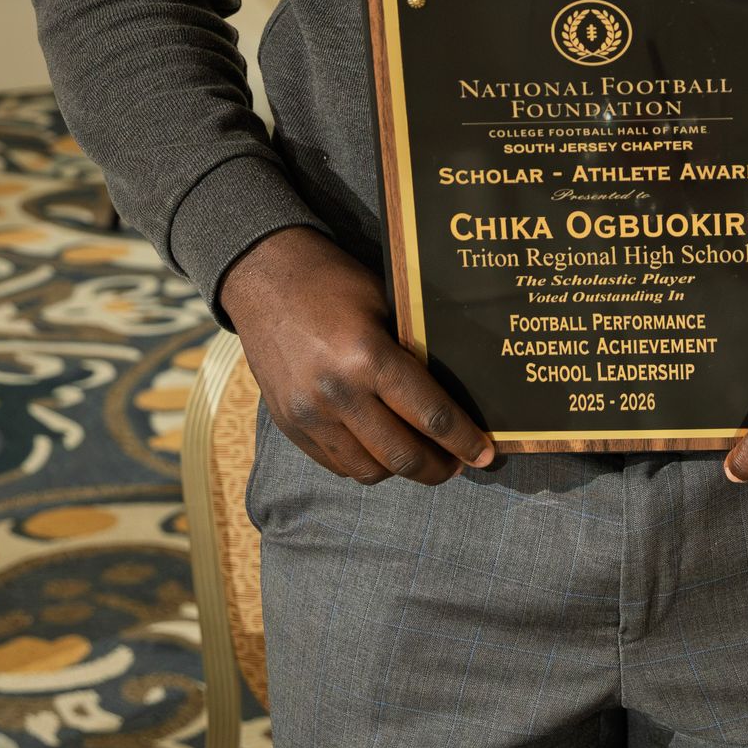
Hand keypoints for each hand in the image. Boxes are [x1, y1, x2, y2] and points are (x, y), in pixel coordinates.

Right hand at [219, 226, 494, 483]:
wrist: (262, 277)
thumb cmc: (332, 281)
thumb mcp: (384, 304)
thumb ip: (412, 350)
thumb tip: (454, 390)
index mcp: (367, 356)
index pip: (430, 415)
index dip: (464, 441)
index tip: (485, 455)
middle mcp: (337, 393)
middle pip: (401, 455)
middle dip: (438, 468)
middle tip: (458, 465)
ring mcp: (309, 415)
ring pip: (368, 470)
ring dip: (400, 470)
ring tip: (421, 458)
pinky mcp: (289, 425)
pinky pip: (336, 464)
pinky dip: (364, 464)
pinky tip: (381, 450)